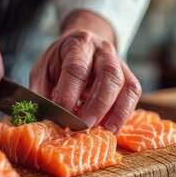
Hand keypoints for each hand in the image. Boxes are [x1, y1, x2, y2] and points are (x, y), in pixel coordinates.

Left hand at [29, 12, 141, 132]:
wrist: (83, 46)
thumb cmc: (61, 61)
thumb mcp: (43, 70)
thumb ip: (42, 92)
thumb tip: (42, 118)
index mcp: (79, 44)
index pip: (77, 68)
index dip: (69, 93)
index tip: (61, 114)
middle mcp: (104, 51)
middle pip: (109, 75)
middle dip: (97, 104)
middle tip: (84, 126)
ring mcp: (120, 64)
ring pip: (127, 86)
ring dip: (116, 112)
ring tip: (104, 132)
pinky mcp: (129, 78)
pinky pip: (133, 95)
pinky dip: (124, 114)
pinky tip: (112, 129)